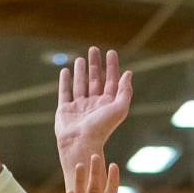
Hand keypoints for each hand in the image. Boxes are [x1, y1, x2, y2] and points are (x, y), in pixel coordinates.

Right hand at [56, 46, 132, 171]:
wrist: (80, 143)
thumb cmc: (101, 128)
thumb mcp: (119, 109)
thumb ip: (125, 91)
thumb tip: (128, 73)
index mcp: (107, 104)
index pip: (111, 81)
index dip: (112, 66)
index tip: (110, 52)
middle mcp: (93, 105)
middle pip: (95, 80)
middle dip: (95, 64)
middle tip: (93, 49)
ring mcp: (79, 107)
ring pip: (80, 84)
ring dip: (81, 71)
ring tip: (80, 58)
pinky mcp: (65, 109)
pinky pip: (65, 92)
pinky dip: (65, 81)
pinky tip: (65, 71)